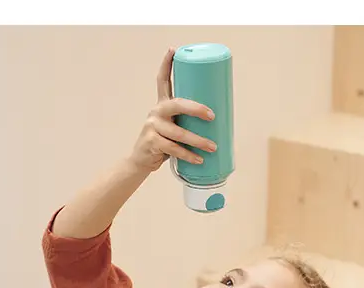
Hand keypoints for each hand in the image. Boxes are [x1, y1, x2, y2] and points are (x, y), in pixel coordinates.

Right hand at [128, 48, 216, 173]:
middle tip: (212, 116)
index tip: (173, 50)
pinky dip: (188, 155)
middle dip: (196, 108)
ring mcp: (152, 127)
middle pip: (177, 104)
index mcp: (162, 105)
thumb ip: (189, 121)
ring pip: (178, 132)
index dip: (167, 64)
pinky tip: (199, 159)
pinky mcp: (152, 142)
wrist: (142, 161)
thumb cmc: (164, 142)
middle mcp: (156, 112)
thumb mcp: (174, 126)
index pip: (162, 80)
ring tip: (212, 147)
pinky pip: (173, 149)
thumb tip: (221, 121)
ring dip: (198, 140)